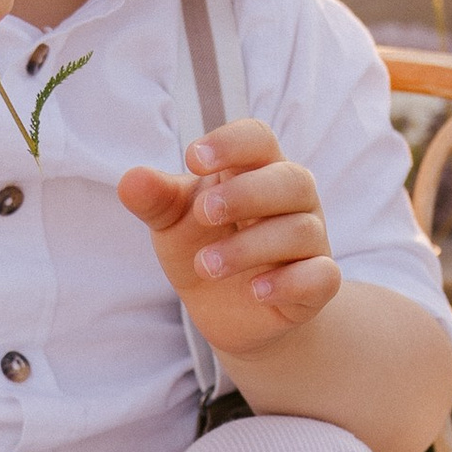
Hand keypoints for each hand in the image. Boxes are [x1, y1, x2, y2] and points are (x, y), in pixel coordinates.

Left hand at [117, 119, 341, 359]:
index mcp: (257, 170)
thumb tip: (130, 180)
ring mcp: (309, 241)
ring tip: (206, 265)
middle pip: (291, 179)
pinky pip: (321, 276)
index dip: (231, 143)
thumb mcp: (173, 222)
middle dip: (246, 194)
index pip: (258, 139)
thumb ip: (156, 199)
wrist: (231, 312)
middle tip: (202, 214)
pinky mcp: (316, 284)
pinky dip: (290, 282)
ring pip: (300, 230)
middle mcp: (292, 199)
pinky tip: (255, 291)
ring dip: (249, 247)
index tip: (192, 159)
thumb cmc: (205, 247)